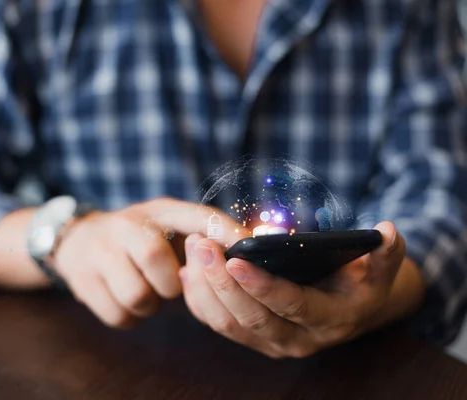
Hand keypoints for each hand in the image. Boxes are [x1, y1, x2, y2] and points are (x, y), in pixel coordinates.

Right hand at [53, 197, 243, 327]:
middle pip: (155, 258)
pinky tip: (126, 299)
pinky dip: (130, 317)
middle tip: (167, 283)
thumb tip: (252, 247)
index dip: (224, 232)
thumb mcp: (166, 225)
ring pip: (138, 296)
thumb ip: (204, 235)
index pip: (197, 216)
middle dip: (169, 283)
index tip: (248, 248)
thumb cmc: (137, 238)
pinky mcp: (83, 280)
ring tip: (146, 291)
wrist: (77, 240)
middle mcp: (126, 225)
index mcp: (157, 210)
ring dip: (150, 305)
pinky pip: (120, 316)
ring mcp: (100, 251)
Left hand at [180, 222, 408, 357]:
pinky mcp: (251, 338)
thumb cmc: (360, 282)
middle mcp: (297, 340)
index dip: (262, 285)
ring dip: (204, 288)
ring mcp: (271, 343)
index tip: (234, 259)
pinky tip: (188, 271)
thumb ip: (384, 253)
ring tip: (192, 249)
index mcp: (328, 321)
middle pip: (251, 318)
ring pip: (227, 324)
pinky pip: (217, 325)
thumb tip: (390, 231)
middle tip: (200, 244)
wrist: (348, 309)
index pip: (291, 306)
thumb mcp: (379, 269)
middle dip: (221, 282)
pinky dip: (198, 300)